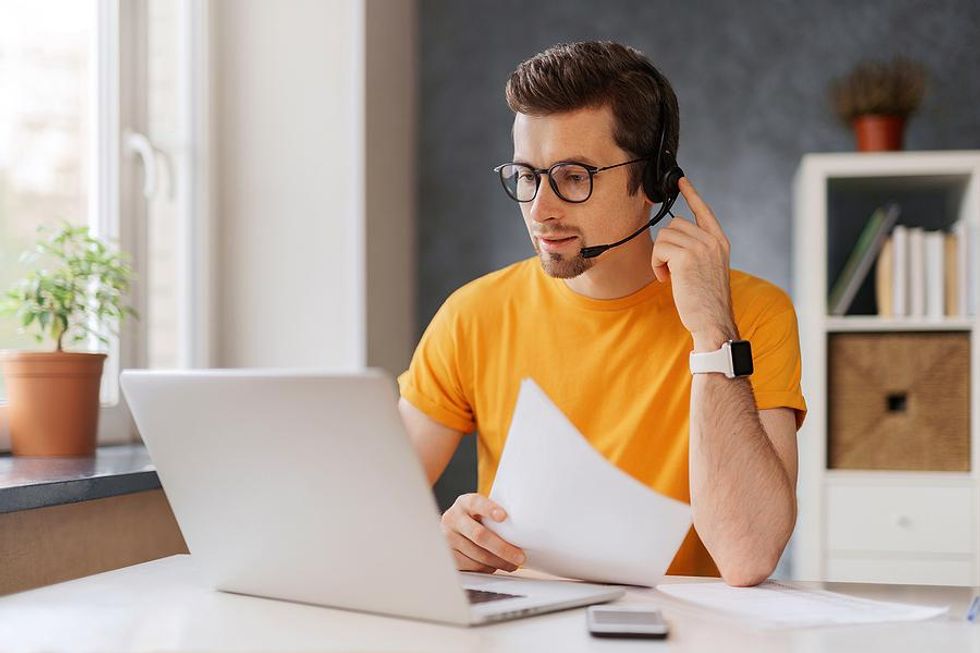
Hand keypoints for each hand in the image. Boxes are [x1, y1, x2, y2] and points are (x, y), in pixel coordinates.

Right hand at [441, 493, 525, 572]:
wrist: (452, 530)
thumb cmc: (474, 520)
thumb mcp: (480, 511)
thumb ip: (495, 515)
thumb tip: (524, 524)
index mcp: (464, 503)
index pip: (476, 502)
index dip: (489, 509)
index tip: (503, 516)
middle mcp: (453, 519)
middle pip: (479, 535)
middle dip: (503, 548)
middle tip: (519, 556)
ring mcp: (448, 538)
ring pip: (477, 555)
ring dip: (498, 562)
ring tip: (512, 564)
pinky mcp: (449, 556)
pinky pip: (472, 566)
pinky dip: (487, 568)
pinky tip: (495, 565)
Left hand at [651, 177, 736, 350]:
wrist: (713, 320)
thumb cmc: (706, 302)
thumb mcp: (708, 269)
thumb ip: (698, 250)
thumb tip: (675, 238)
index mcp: (720, 242)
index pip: (703, 211)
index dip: (691, 194)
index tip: (681, 180)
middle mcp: (712, 241)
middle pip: (675, 224)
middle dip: (665, 246)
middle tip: (670, 269)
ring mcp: (701, 247)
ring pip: (664, 236)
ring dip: (660, 257)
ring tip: (670, 276)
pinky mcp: (686, 256)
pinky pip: (659, 249)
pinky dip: (656, 265)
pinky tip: (666, 279)